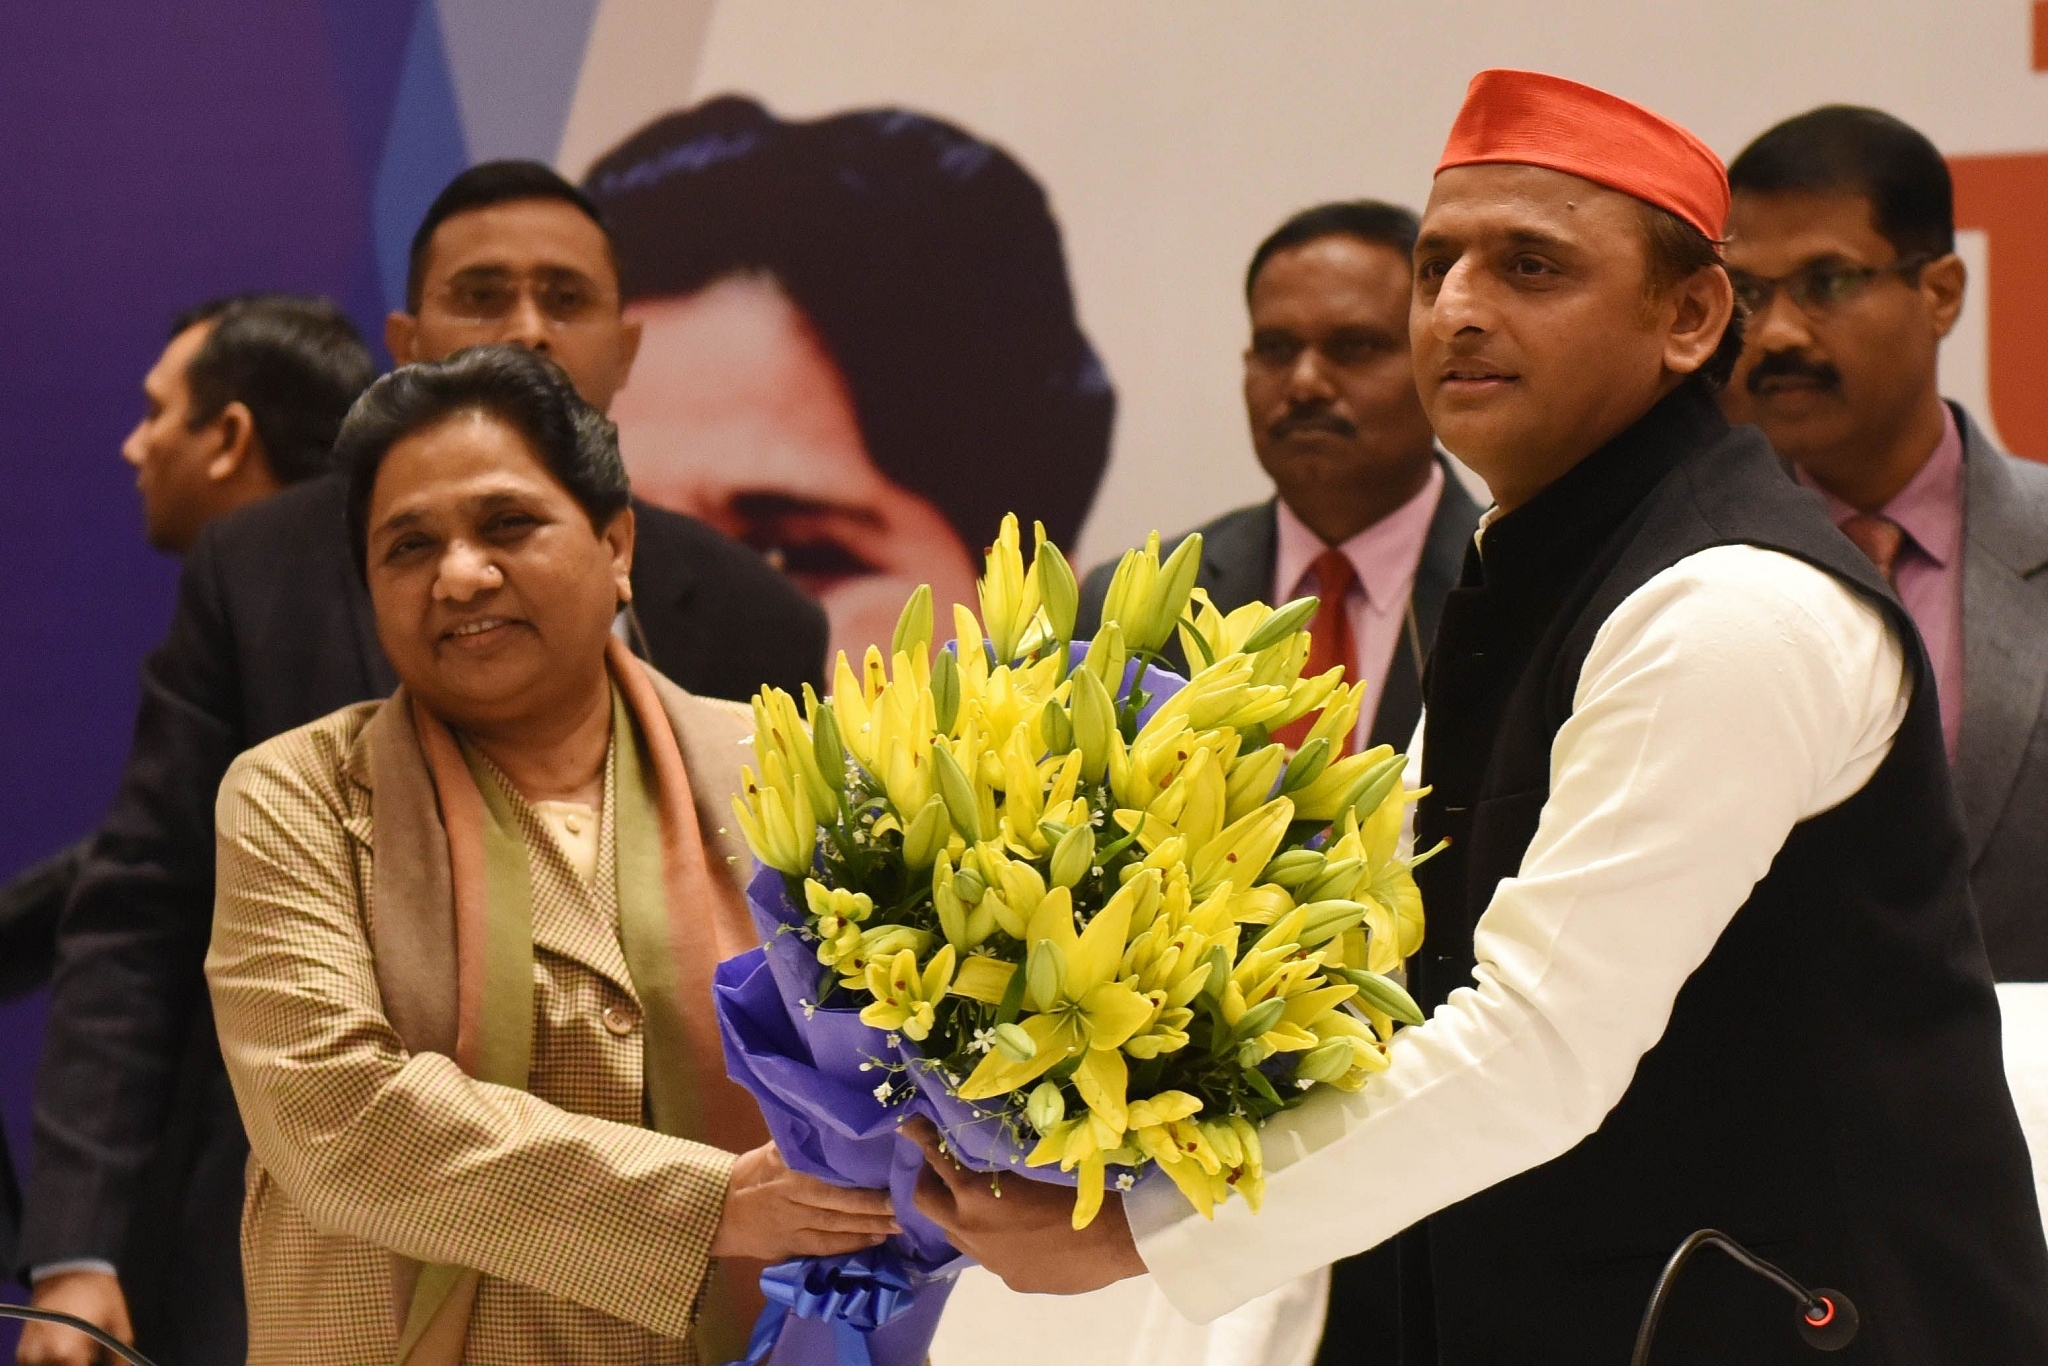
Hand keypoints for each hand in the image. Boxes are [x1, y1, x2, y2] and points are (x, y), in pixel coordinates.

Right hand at [17, 1270, 132, 1365]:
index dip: (90, 1365)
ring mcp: (28, 1356)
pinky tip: (65, 1349)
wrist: (70, 1271)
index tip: (98, 1358)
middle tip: (91, 1351)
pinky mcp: (22, 1353)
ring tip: (78, 1348)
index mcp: (65, 1352)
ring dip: (64, 1364)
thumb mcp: (119, 1326)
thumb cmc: (99, 1296)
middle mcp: (41, 1356)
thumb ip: (119, 1357)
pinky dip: (50, 1363)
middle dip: (79, 1364)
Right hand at [710, 1141, 898, 1260]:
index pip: (829, 1171)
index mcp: (789, 1167)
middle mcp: (792, 1195)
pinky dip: (852, 1244)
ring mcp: (792, 1223)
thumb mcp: (775, 1149)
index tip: (889, 1171)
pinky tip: (876, 1240)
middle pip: (838, 1200)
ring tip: (899, 1222)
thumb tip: (840, 1124)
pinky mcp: (791, 1245)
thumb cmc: (752, 1173)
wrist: (718, 1209)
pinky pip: (825, 1246)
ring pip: (836, 1226)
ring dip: (870, 1225)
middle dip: (873, 1203)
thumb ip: (805, 1141)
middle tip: (905, 1201)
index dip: (860, 1175)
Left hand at [903, 1117, 1145, 1293]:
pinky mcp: (1011, 1279)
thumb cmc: (1081, 1187)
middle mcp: (974, 1227)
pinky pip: (989, 1254)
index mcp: (977, 1194)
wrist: (1118, 1239)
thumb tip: (992, 1150)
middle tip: (939, 1164)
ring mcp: (990, 1259)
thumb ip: (1003, 1162)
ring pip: (955, 1232)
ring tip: (977, 1197)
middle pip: (926, 1202)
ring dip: (957, 1212)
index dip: (921, 1138)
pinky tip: (1016, 1229)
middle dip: (927, 1180)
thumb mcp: (1035, 1162)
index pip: (937, 1159)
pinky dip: (991, 1237)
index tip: (909, 1125)